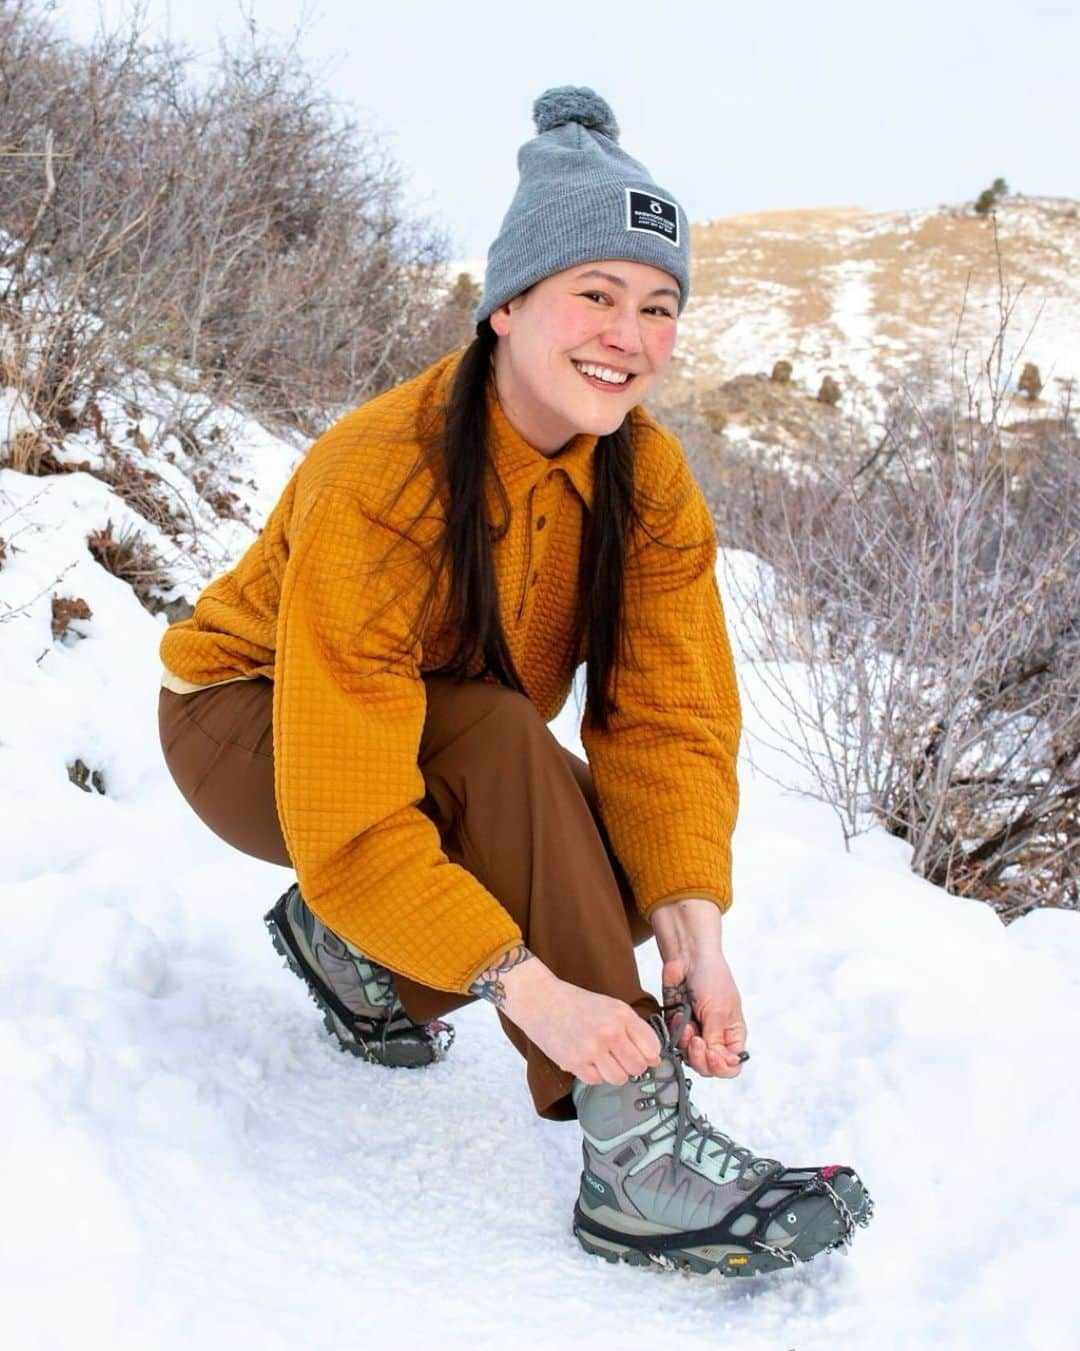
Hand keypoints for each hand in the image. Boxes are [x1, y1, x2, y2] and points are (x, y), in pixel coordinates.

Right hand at [496, 959, 661, 1086]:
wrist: (541, 1000)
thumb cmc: (577, 1003)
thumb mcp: (611, 1007)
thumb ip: (635, 1030)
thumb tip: (655, 1059)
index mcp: (621, 1015)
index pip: (652, 1047)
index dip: (650, 1054)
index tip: (643, 1053)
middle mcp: (609, 1032)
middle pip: (638, 1067)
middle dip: (633, 1065)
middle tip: (621, 1057)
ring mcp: (591, 1049)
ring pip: (620, 1078)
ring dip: (615, 1073)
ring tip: (604, 1058)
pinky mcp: (575, 1063)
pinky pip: (597, 1081)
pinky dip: (595, 1075)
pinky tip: (588, 1060)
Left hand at [650, 899, 746, 1078]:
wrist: (688, 957)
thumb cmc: (711, 977)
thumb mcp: (718, 1010)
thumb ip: (715, 1038)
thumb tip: (714, 1062)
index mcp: (733, 1034)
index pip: (732, 1065)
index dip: (722, 1066)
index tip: (712, 1055)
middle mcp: (715, 1037)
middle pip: (708, 1067)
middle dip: (700, 1056)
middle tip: (696, 1041)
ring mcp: (696, 1033)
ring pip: (689, 1057)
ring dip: (686, 1042)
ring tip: (687, 1022)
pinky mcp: (678, 1027)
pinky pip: (674, 1042)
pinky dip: (675, 1032)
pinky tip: (679, 1015)